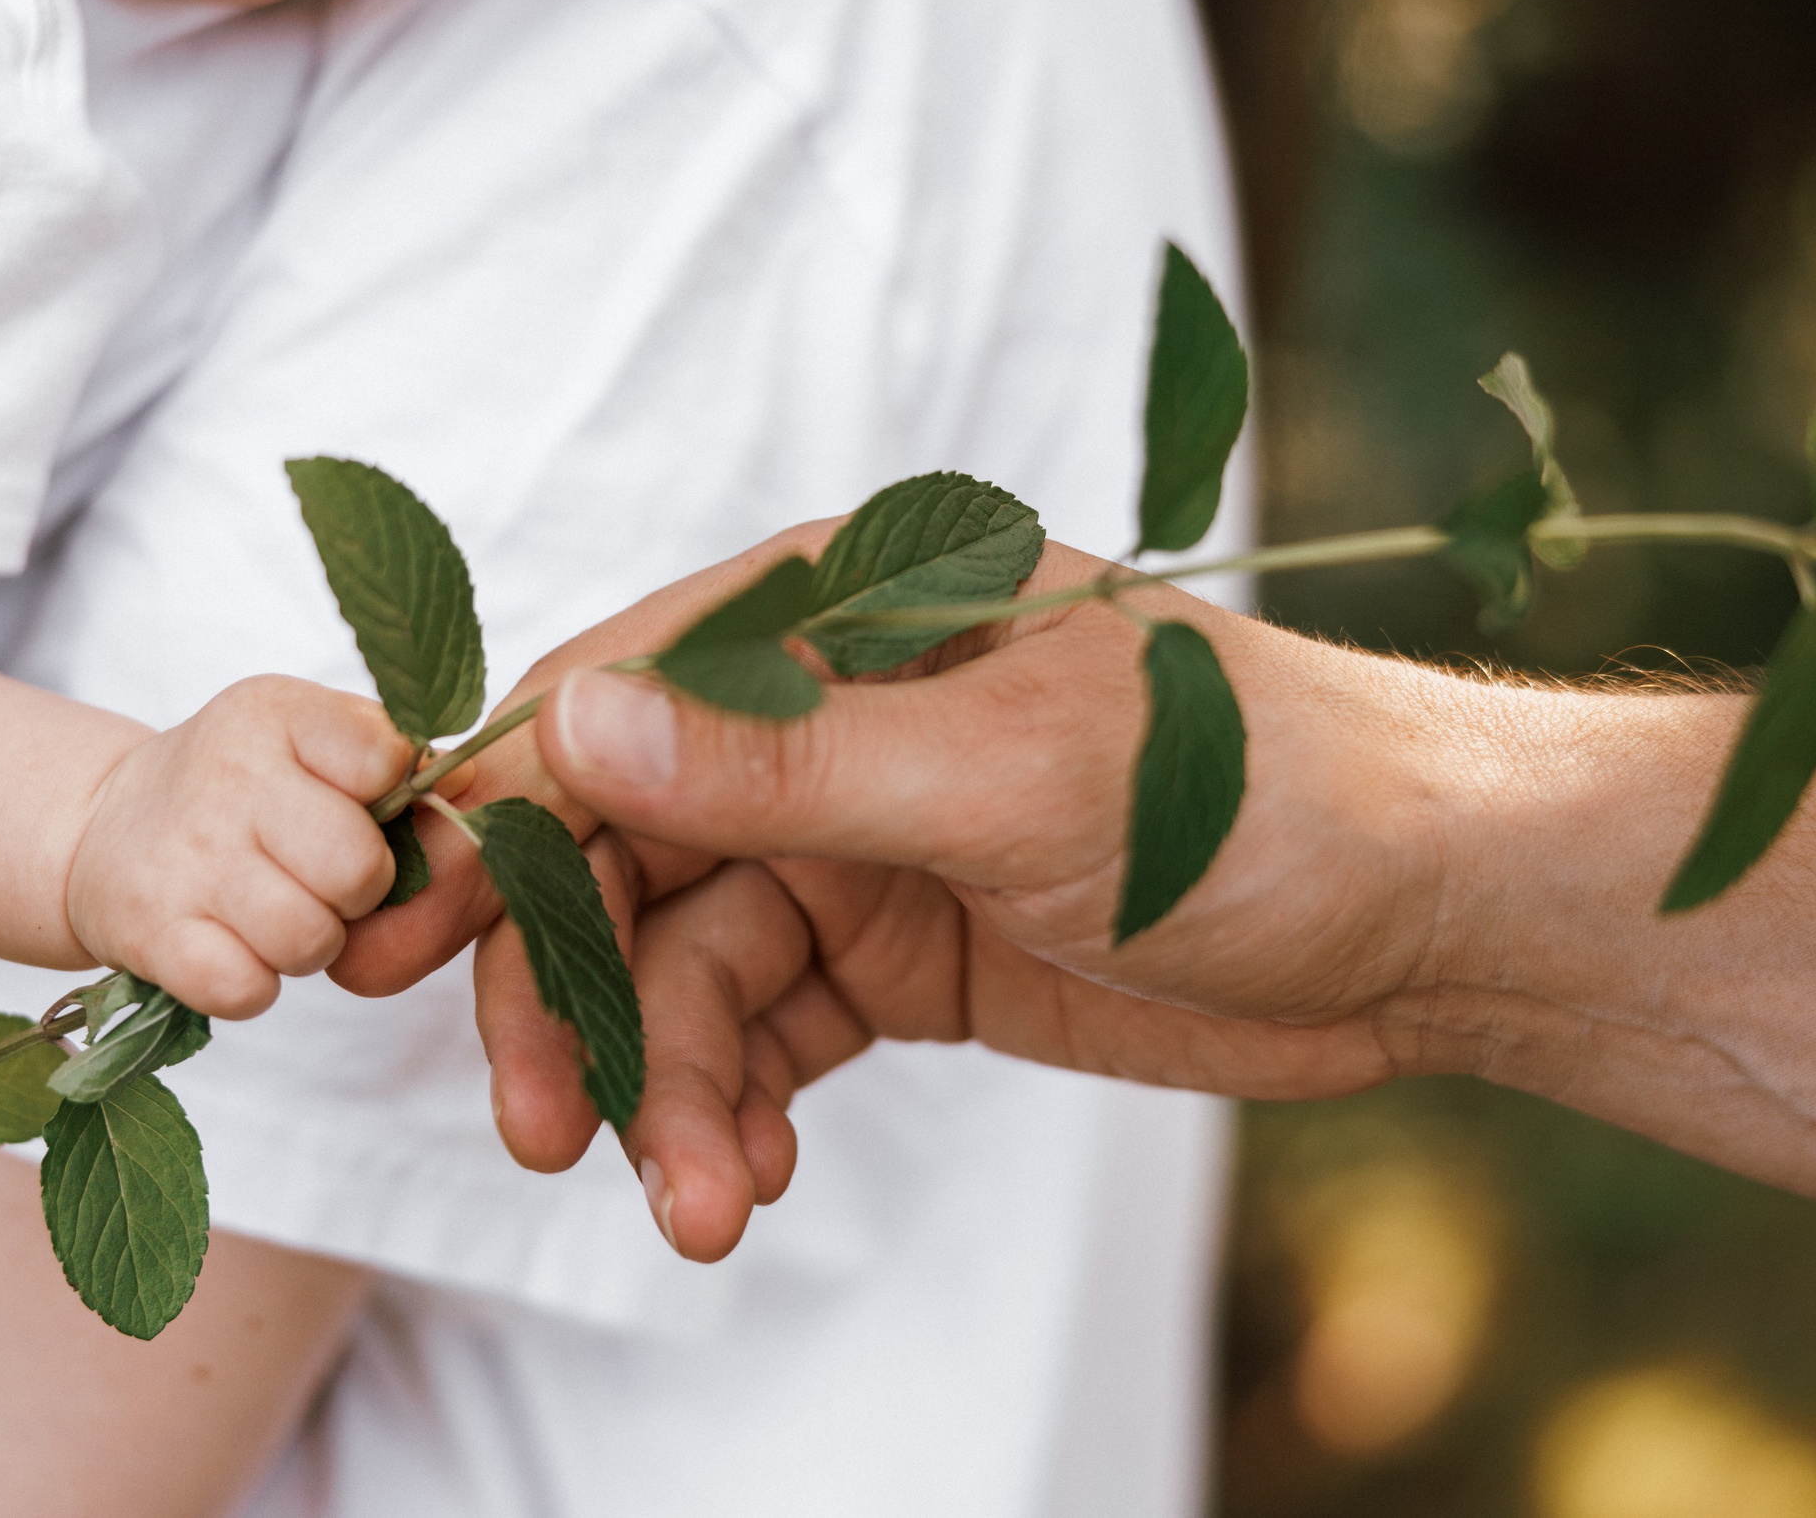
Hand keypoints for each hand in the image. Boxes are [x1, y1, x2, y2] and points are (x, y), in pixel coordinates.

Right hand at [66, 674, 416, 1018]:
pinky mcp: (151, 935)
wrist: (104, 825)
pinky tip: (237, 945)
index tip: (359, 807)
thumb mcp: (307, 733)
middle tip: (325, 880)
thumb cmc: (241, 782)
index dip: (391, 802)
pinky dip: (255, 983)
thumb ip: (391, 752)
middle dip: (360, 890)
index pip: (386, 764)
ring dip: (311, 942)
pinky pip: (247, 990)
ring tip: (281, 910)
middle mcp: (228, 778)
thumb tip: (476, 778)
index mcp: (278, 715)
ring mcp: (186, 860)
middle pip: (358, 869)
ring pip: (310, 939)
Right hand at [473, 542, 1467, 1257]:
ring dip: (669, 1084)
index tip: (391, 931)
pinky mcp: (899, 950)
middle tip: (534, 1123)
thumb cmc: (1250, 789)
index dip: (498, 816)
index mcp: (839, 615)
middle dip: (570, 989)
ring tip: (697, 1200)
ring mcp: (859, 840)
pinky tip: (744, 1174)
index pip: (615, 701)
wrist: (1424, 917)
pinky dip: (737, 1104)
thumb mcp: (1011, 776)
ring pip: (690, 966)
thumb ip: (784, 763)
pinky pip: (763, 1031)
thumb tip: (570, 727)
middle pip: (625, 852)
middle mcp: (825, 721)